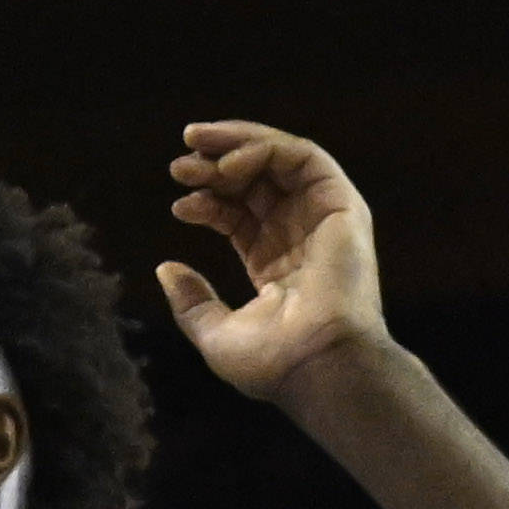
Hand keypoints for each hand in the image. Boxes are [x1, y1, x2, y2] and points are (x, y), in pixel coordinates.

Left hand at [158, 119, 388, 397]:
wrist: (316, 364)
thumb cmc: (273, 362)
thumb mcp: (216, 334)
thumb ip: (191, 301)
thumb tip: (165, 269)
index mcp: (276, 264)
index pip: (239, 214)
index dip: (207, 200)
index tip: (178, 204)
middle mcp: (301, 237)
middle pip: (256, 182)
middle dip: (213, 164)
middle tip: (179, 166)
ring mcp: (324, 220)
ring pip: (281, 159)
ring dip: (234, 144)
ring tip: (194, 146)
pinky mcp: (342, 207)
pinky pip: (305, 158)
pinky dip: (263, 148)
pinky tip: (227, 163)